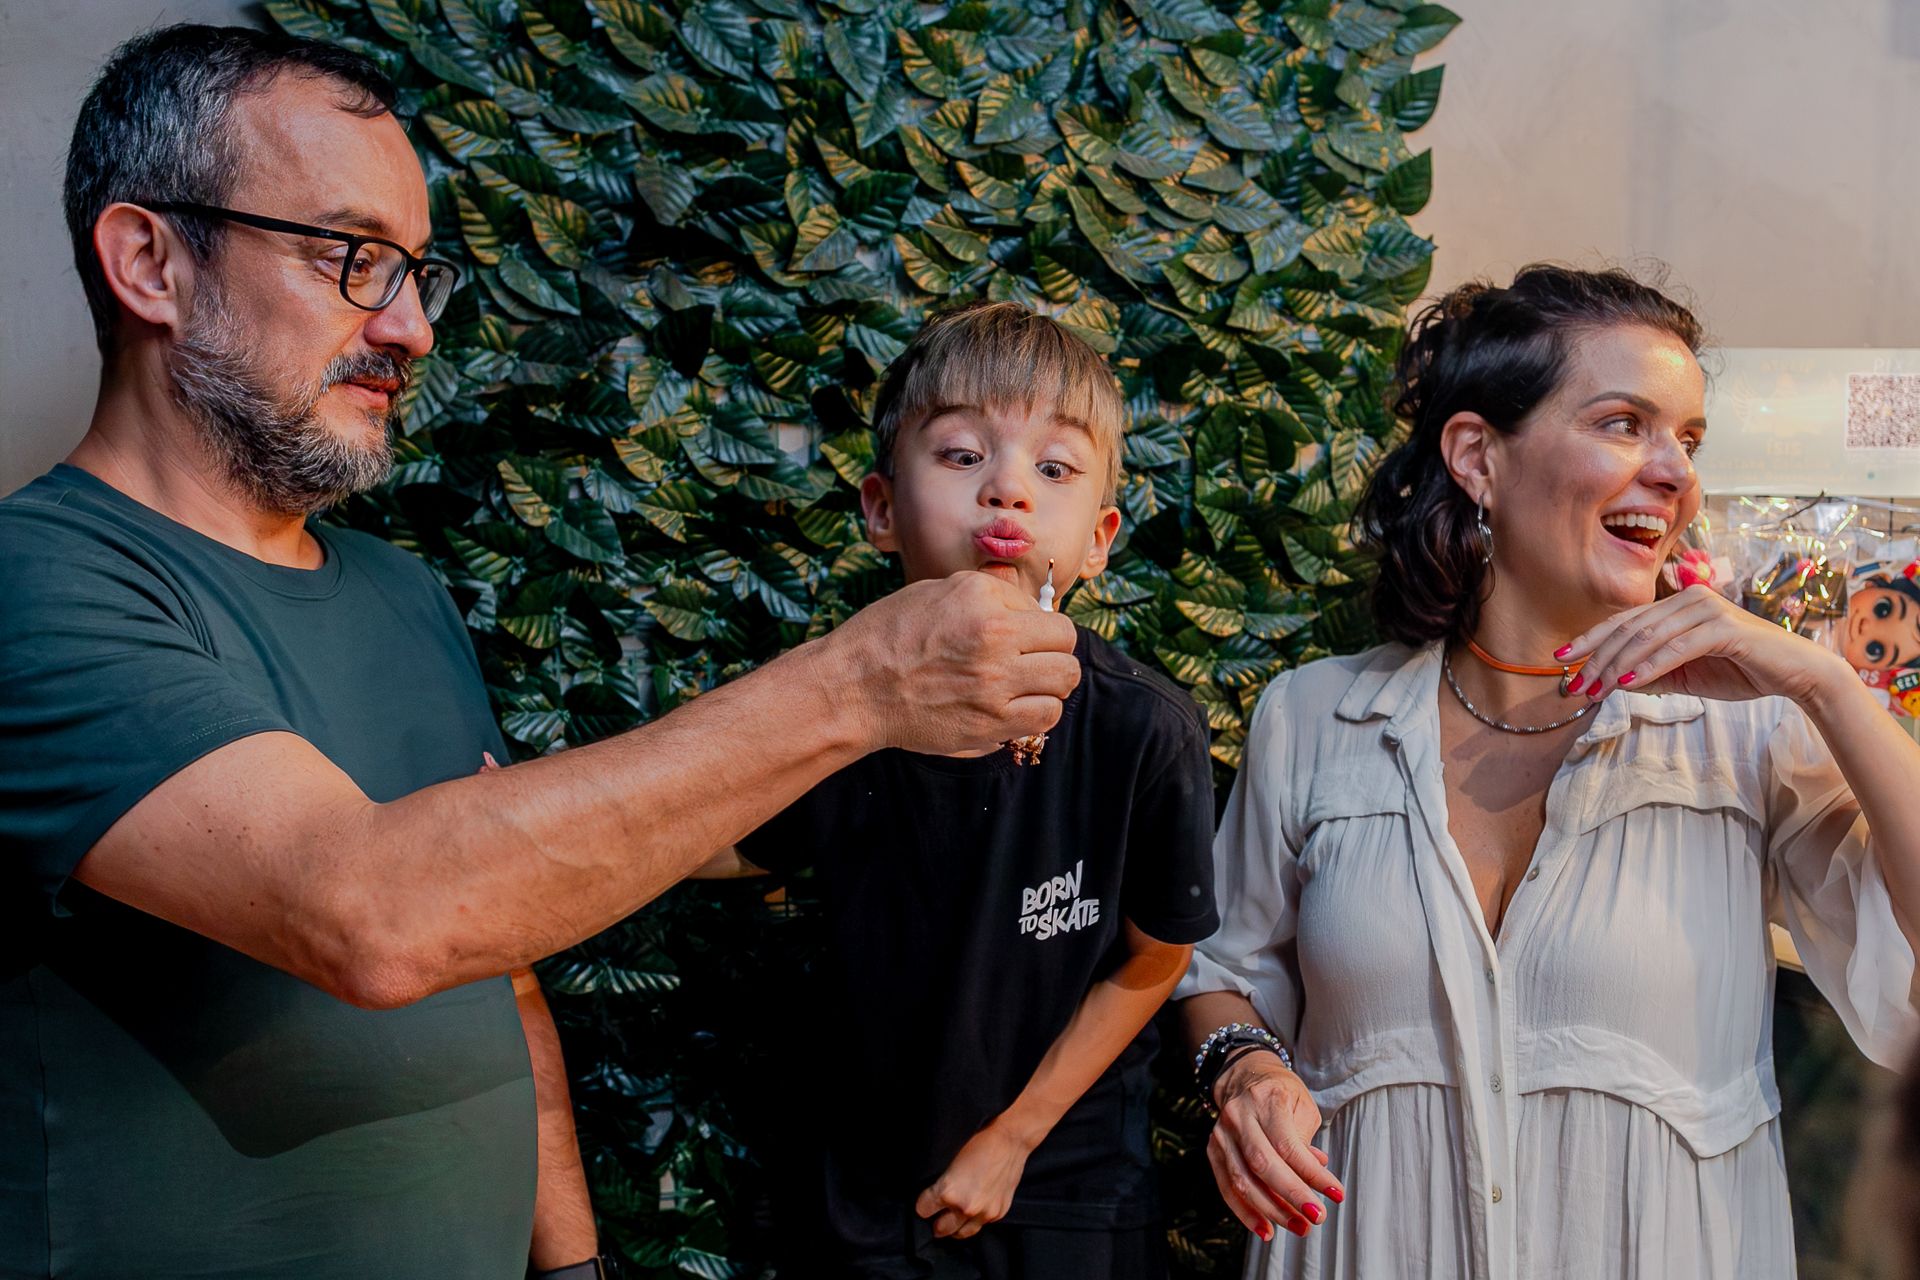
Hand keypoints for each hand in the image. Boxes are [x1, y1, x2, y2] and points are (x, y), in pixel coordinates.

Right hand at [825, 571, 1080, 754]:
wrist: (853, 688)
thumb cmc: (887, 637)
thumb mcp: (937, 592)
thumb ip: (990, 596)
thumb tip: (1030, 608)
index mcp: (982, 600)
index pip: (1048, 612)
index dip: (1039, 626)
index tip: (1024, 636)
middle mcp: (995, 637)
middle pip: (1066, 645)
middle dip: (1053, 651)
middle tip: (1032, 660)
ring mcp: (995, 683)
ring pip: (1063, 682)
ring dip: (1050, 683)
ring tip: (1026, 685)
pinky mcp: (990, 723)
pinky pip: (1046, 717)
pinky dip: (1039, 712)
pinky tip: (1016, 707)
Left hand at [914, 1122, 1032, 1239]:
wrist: (1010, 1139)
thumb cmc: (978, 1141)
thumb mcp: (949, 1160)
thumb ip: (940, 1183)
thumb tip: (931, 1194)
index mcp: (949, 1192)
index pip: (923, 1210)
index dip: (923, 1203)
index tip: (926, 1199)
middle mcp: (966, 1207)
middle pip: (940, 1229)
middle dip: (936, 1220)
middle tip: (937, 1212)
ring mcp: (984, 1213)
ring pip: (960, 1234)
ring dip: (954, 1226)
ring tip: (952, 1217)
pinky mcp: (998, 1213)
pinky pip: (980, 1225)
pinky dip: (974, 1220)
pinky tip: (973, 1208)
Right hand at [1208, 1052, 1342, 1242]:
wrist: (1244, 1076)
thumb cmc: (1280, 1093)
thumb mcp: (1302, 1106)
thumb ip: (1306, 1142)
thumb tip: (1315, 1178)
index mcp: (1265, 1100)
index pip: (1288, 1144)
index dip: (1311, 1174)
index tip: (1336, 1194)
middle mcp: (1238, 1116)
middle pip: (1262, 1164)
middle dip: (1292, 1196)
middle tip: (1318, 1217)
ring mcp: (1221, 1134)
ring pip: (1242, 1181)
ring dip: (1272, 1210)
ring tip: (1300, 1228)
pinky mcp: (1213, 1150)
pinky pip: (1227, 1188)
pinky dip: (1246, 1212)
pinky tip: (1266, 1229)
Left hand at [1560, 583, 1852, 705]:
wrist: (1796, 675)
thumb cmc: (1741, 671)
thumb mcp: (1686, 676)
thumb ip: (1651, 675)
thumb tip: (1610, 682)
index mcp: (1677, 605)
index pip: (1623, 622)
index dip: (1589, 641)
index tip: (1560, 662)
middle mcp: (1689, 598)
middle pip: (1629, 629)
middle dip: (1596, 659)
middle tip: (1574, 686)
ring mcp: (1707, 609)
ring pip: (1647, 637)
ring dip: (1616, 666)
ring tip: (1595, 691)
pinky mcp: (1724, 628)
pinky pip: (1677, 648)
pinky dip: (1649, 667)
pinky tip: (1626, 684)